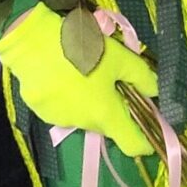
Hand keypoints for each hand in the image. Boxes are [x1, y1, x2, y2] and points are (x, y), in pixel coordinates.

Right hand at [0, 5, 159, 159]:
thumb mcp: (120, 56)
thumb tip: (153, 91)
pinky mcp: (40, 111)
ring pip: (82, 116)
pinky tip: (57, 76)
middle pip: (106, 126)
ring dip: (86, 103)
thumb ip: (142, 76)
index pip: (133, 145)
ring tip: (78, 75)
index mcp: (106, 115)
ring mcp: (59, 119)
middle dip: (111, 109)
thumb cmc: (81, 49)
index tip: (147, 129)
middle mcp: (84, 124)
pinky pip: (61, 109)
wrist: (33, 41)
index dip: (144, 141)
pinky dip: (64, 99)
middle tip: (107, 82)